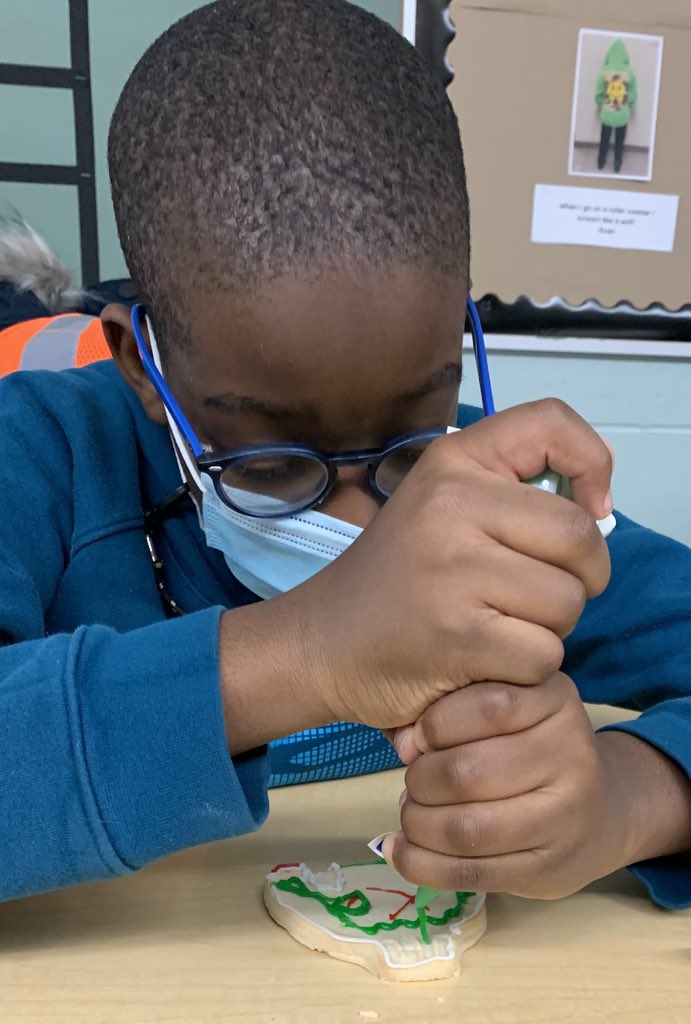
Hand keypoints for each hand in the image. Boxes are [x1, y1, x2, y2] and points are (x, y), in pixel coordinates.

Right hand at [291, 399, 611, 731]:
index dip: (592, 462)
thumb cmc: (397, 577)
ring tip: (495, 626)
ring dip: (548, 629)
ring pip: (568, 602)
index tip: (590, 507)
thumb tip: (596, 512)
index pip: (551, 423)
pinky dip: (523, 669)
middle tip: (533, 594)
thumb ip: (511, 495)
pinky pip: (543, 654)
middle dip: (579, 578)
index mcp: (452, 462)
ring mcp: (453, 568)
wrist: (321, 641)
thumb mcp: (441, 508)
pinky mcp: (458, 633)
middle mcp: (451, 503)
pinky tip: (482, 660)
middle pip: (580, 538)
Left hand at [383, 674, 632, 898]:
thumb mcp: (515, 700)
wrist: (605, 810)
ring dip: (418, 824)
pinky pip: (470, 873)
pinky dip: (422, 864)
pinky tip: (401, 850)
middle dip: (421, 780)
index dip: (436, 723)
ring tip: (411, 813)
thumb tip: (406, 743)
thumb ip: (462, 704)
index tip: (417, 737)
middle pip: (468, 773)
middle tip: (412, 781)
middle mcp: (570, 756)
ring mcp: (564, 819)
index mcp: (556, 701)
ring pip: (466, 829)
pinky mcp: (546, 871)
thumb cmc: (536, 744)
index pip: (489, 706)